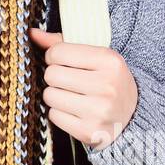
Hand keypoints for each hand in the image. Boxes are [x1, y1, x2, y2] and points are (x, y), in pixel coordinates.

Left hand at [28, 27, 137, 151]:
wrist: (133, 115)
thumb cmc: (107, 80)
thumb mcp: (95, 56)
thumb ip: (62, 43)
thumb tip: (32, 33)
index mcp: (109, 61)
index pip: (58, 52)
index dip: (54, 56)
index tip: (62, 61)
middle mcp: (106, 86)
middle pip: (51, 74)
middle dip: (54, 76)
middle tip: (67, 80)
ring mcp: (98, 111)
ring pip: (49, 95)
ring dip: (55, 95)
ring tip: (71, 95)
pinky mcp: (89, 131)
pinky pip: (53, 116)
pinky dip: (59, 112)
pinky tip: (74, 110)